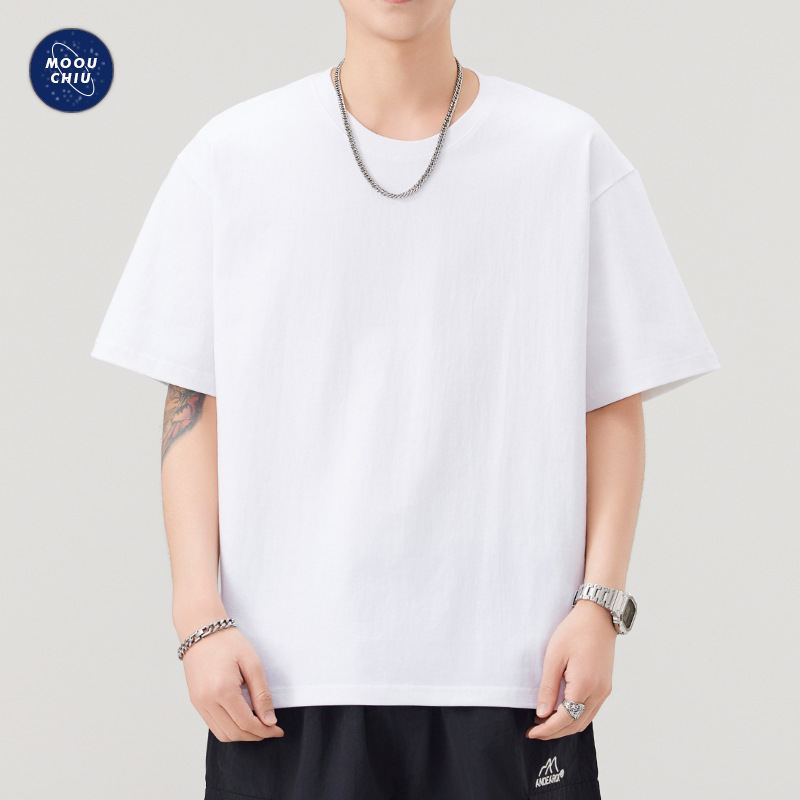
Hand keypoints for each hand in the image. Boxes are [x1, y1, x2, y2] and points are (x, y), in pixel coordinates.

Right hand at [181, 626, 284, 741]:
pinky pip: (213, 725)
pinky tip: (243, 720)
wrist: (201, 630)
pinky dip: (229, 728)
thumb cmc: (229, 642)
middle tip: (271, 730)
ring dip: (242, 735)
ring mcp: (199, 703)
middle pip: (234, 733)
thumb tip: (269, 721)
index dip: (265, 730)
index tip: (278, 730)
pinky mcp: (196, 702)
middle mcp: (207, 701)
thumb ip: (261, 694)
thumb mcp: (252, 664)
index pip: (246, 723)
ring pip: (222, 734)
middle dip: (255, 736)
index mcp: (222, 691)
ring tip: (258, 727)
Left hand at [526, 600, 616, 739]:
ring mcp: (604, 691)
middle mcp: (598, 692)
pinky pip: (590, 710)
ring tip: (545, 722)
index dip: (547, 730)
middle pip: (576, 725)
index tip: (531, 733)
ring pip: (584, 720)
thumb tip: (542, 713)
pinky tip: (561, 711)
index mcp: (584, 685)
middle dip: (555, 732)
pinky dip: (576, 717)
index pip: (564, 719)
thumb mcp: (554, 656)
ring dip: (566, 726)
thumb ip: (548, 687)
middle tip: (535, 731)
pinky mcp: (605, 686)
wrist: (598, 616)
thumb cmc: (575, 631)